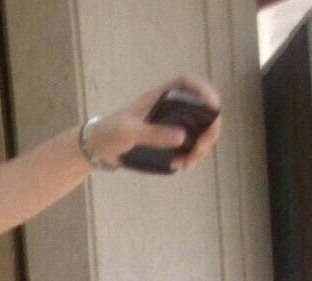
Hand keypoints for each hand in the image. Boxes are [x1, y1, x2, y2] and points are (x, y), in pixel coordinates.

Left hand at [91, 75, 221, 171]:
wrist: (98, 148)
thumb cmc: (110, 132)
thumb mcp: (128, 132)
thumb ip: (153, 134)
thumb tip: (182, 137)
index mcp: (160, 96)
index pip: (187, 83)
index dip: (204, 90)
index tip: (213, 106)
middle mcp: (170, 107)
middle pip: (202, 110)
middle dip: (208, 129)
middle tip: (200, 149)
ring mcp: (171, 124)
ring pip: (199, 131)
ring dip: (200, 148)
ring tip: (187, 164)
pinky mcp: (169, 140)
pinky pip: (188, 146)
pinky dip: (190, 156)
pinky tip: (180, 166)